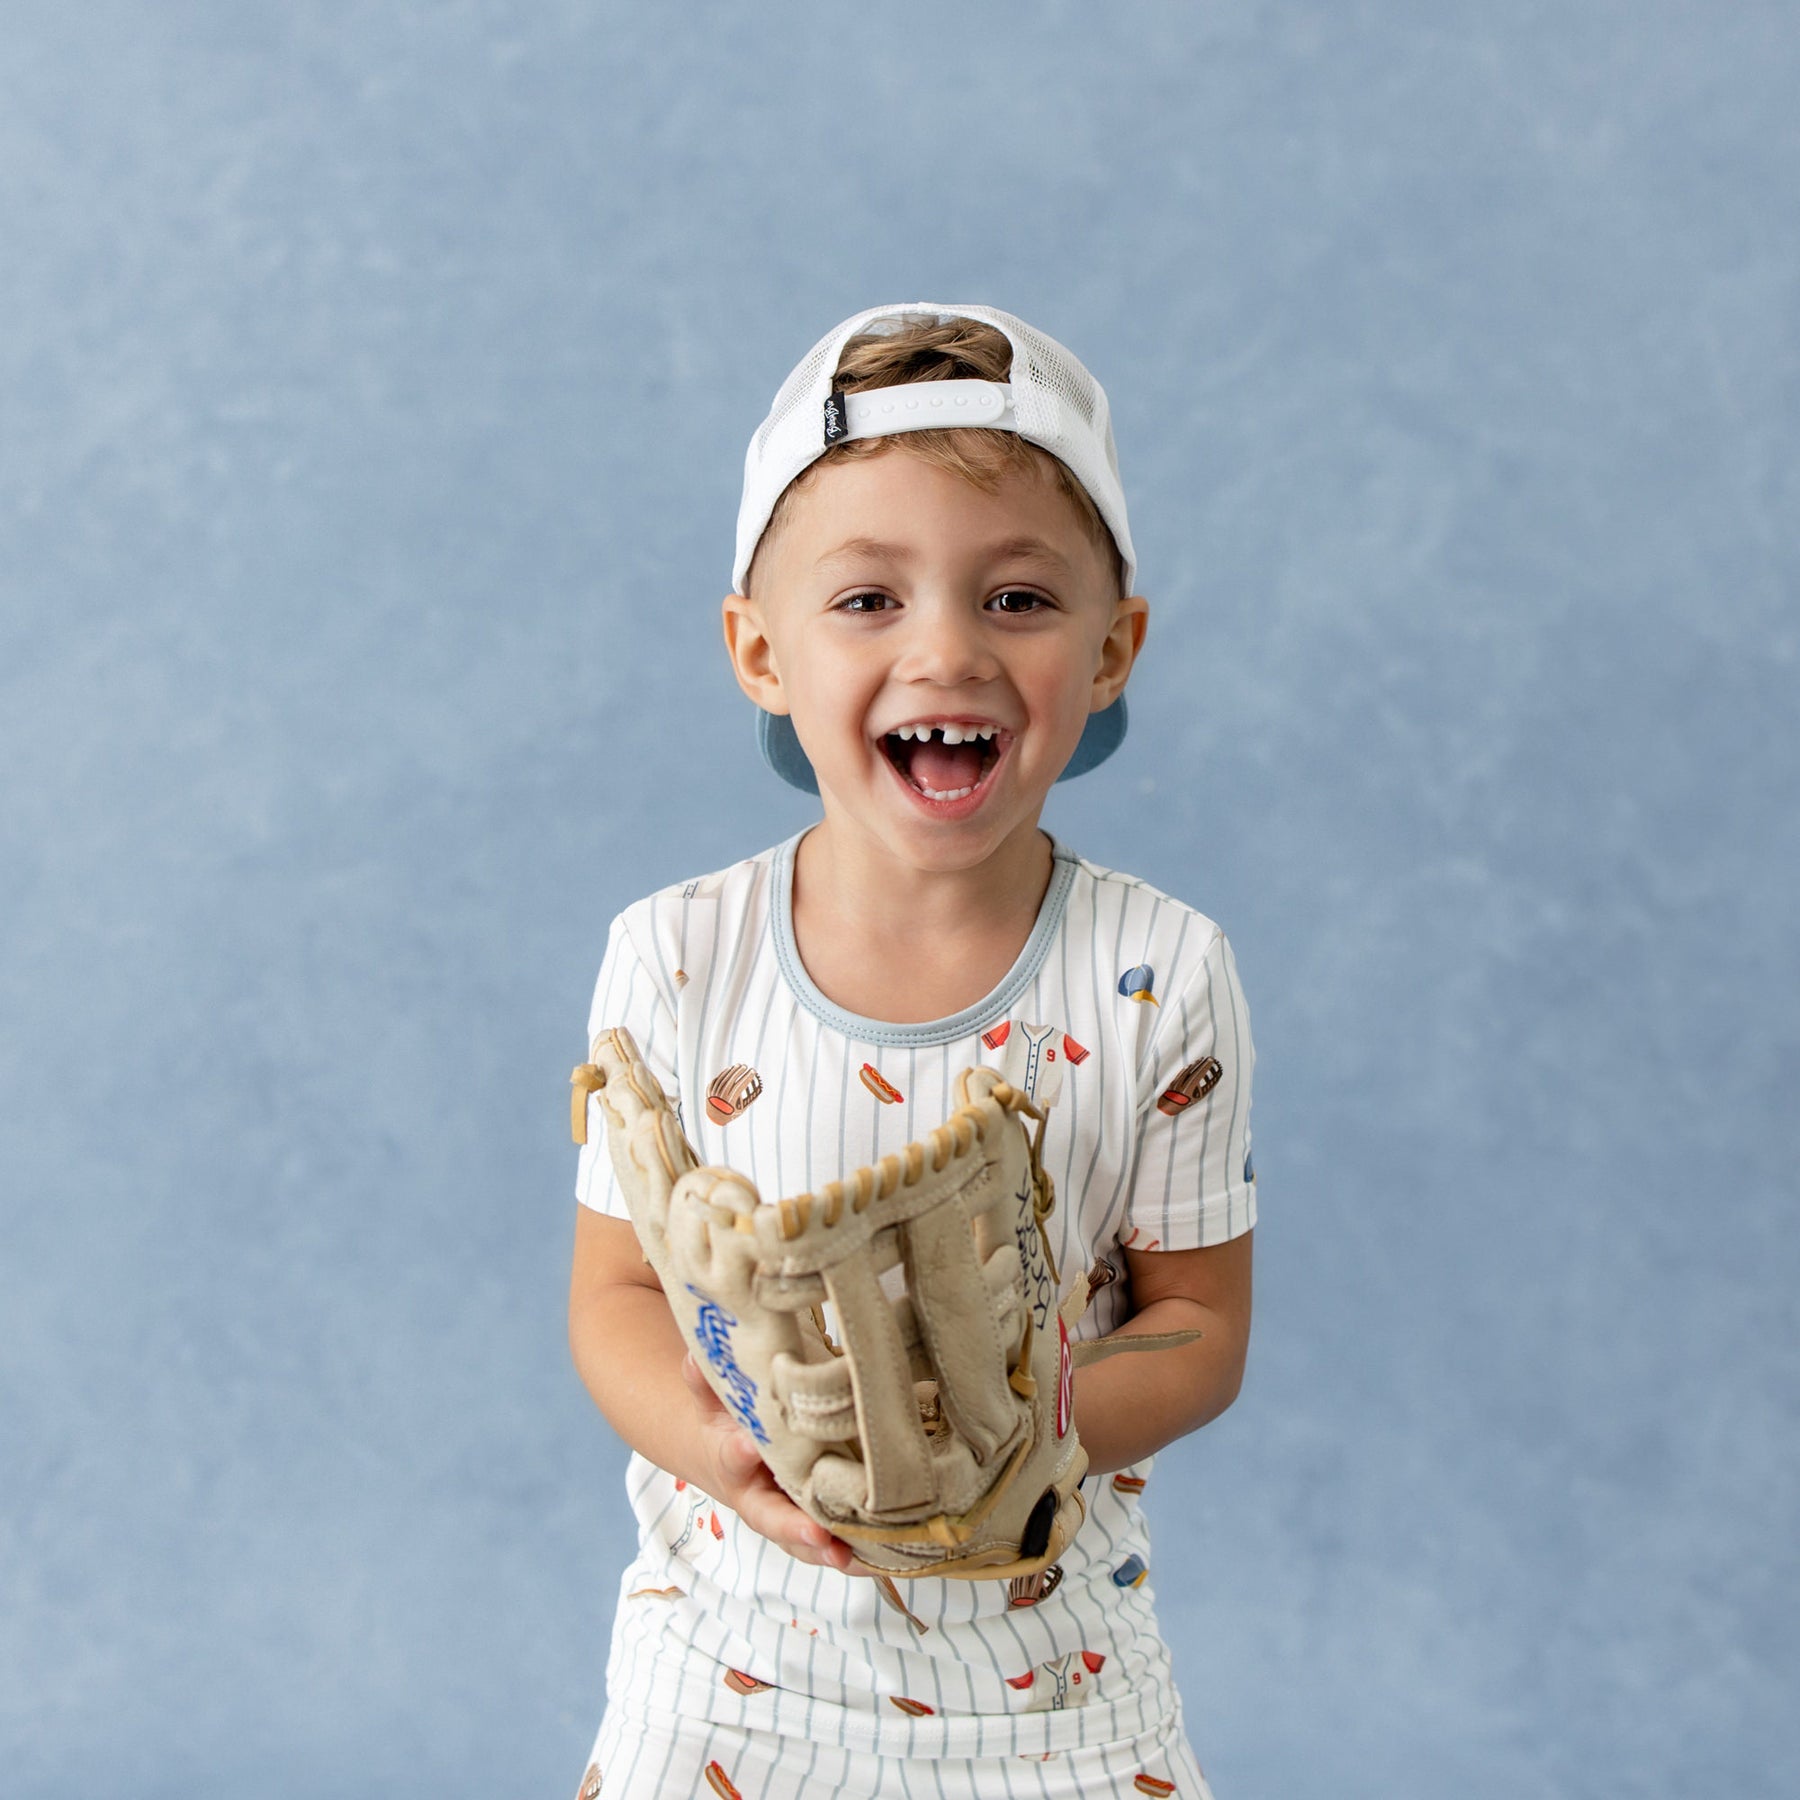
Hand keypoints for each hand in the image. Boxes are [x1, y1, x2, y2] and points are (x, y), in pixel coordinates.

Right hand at [681, 1353, 858, 1573]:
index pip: (732, 1457)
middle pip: (773, 1519)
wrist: (728, 1458)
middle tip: (817, 1534)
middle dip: (794, 1528)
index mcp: (732, 1463)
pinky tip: (878, 1558)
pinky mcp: (812, 1525)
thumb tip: (698, 1356)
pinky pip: (830, 1544)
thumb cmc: (727, 1425)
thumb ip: (704, 1380)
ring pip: (803, 1541)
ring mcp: (786, 1516)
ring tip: (851, 1557)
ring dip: (827, 1552)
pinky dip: (853, 1555)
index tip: (749, 1446)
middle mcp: (758, 1498)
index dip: (740, 1452)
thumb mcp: (712, 1400)